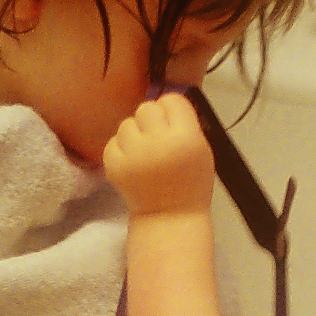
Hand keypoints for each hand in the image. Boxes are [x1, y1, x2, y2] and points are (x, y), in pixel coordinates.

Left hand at [103, 94, 215, 217]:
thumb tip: (164, 100)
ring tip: (144, 152)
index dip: (172, 110)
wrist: (170, 216)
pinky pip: (113, 141)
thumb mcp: (202, 148)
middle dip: (152, 119)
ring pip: (127, 123)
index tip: (174, 122)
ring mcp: (132, 155)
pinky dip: (121, 149)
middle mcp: (157, 142)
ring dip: (135, 134)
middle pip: (147, 107)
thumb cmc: (191, 182)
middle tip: (157, 136)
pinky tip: (133, 162)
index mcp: (185, 138)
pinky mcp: (113, 165)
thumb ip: (185, 123)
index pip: (172, 100)